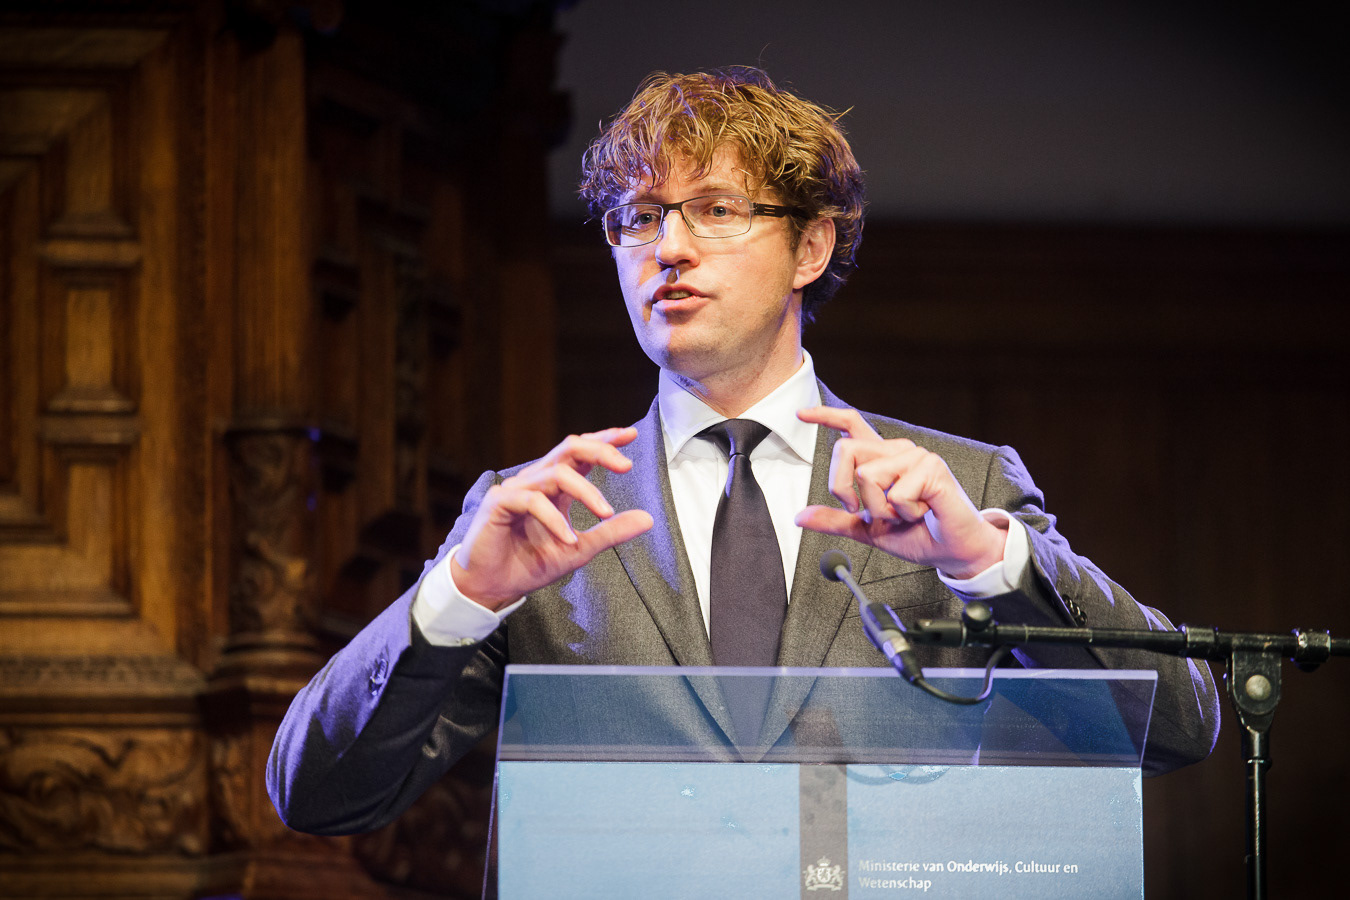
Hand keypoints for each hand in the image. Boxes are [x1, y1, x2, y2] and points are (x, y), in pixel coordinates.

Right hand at [451, 427, 653, 608]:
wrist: (492, 587)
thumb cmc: (529, 564)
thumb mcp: (580, 549)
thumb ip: (611, 531)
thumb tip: (649, 518)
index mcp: (555, 487)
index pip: (581, 453)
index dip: (605, 441)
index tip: (630, 434)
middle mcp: (536, 481)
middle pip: (569, 448)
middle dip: (600, 451)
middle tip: (626, 465)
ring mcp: (516, 489)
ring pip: (556, 473)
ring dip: (586, 492)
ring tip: (605, 512)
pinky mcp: (499, 503)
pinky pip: (532, 500)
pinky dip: (554, 519)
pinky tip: (568, 538)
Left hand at [793, 407, 1006, 578]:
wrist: (951, 552)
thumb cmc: (917, 536)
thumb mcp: (867, 530)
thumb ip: (836, 520)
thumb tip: (800, 517)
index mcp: (882, 460)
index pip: (852, 425)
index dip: (825, 416)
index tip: (801, 414)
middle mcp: (897, 452)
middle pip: (845, 450)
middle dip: (843, 488)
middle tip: (866, 511)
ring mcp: (916, 457)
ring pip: (867, 476)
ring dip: (880, 510)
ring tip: (905, 515)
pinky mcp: (932, 468)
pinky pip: (895, 493)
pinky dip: (904, 513)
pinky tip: (923, 512)